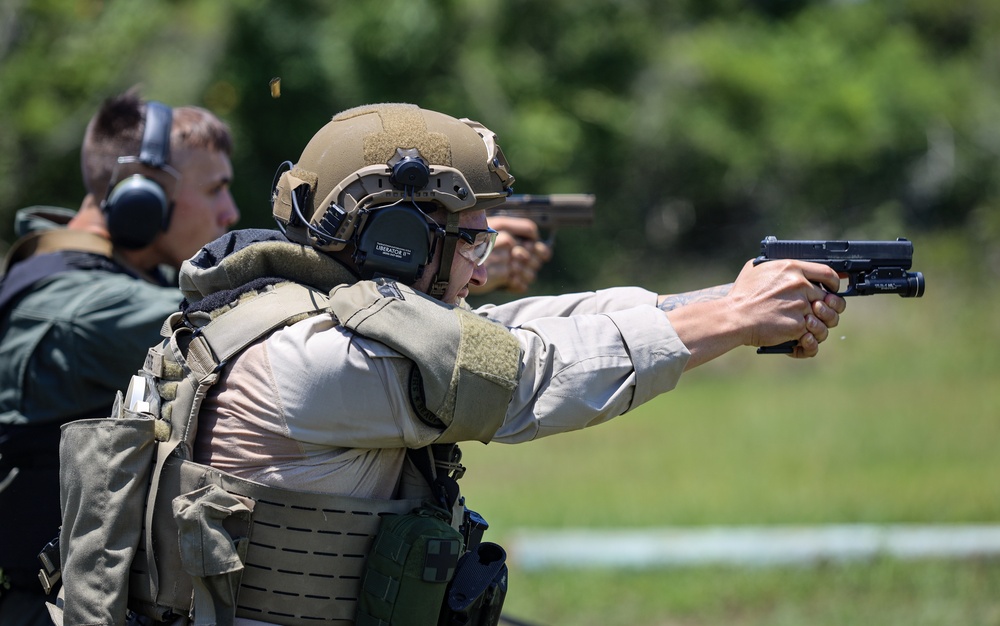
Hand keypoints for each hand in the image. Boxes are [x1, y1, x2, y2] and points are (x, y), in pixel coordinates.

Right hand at [469, 216, 552, 294]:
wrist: (447, 263)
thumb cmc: (469, 250)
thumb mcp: (488, 236)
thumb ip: (514, 238)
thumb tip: (545, 250)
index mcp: (498, 224)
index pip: (529, 229)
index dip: (535, 240)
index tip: (535, 245)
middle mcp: (499, 238)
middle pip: (530, 250)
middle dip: (533, 260)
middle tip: (528, 265)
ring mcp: (498, 256)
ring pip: (525, 268)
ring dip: (527, 274)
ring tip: (519, 275)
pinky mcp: (494, 274)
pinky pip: (517, 281)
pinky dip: (519, 284)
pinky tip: (513, 283)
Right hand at [728, 259, 846, 357]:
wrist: (734, 317)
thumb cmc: (741, 295)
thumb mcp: (756, 269)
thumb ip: (775, 265)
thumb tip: (785, 268)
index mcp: (792, 268)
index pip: (828, 273)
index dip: (835, 283)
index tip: (832, 289)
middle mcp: (800, 285)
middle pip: (831, 299)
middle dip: (828, 309)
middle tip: (820, 314)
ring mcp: (801, 306)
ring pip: (827, 319)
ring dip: (821, 327)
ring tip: (810, 330)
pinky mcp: (798, 325)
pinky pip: (814, 335)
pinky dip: (808, 342)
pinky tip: (802, 341)